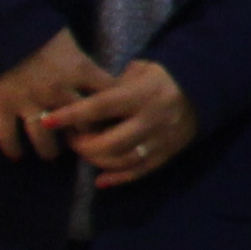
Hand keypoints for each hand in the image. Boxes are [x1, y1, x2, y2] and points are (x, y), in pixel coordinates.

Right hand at [0, 30, 111, 161]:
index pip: (107, 97)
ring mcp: (29, 101)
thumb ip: (81, 63)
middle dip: (84, 137)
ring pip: (45, 138)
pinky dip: (12, 148)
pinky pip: (7, 136)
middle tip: (83, 145)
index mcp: (80, 70)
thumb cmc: (37, 26)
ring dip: (49, 149)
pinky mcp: (2, 106)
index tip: (112, 121)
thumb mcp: (69, 41)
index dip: (111, 111)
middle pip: (80, 125)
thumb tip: (98, 77)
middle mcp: (58, 90)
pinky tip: (16, 155)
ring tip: (51, 154)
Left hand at [52, 59, 200, 189]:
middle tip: (72, 138)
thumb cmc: (161, 76)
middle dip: (83, 144)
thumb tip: (80, 101)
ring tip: (86, 151)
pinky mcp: (168, 153)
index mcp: (142, 94)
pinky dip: (118, 178)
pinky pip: (139, 171)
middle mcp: (152, 119)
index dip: (72, 114)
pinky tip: (101, 180)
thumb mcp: (139, 70)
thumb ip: (112, 85)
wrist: (203, 89)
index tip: (47, 119)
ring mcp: (161, 139)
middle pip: (109, 143)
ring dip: (97, 161)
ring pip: (122, 160)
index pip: (100, 106)